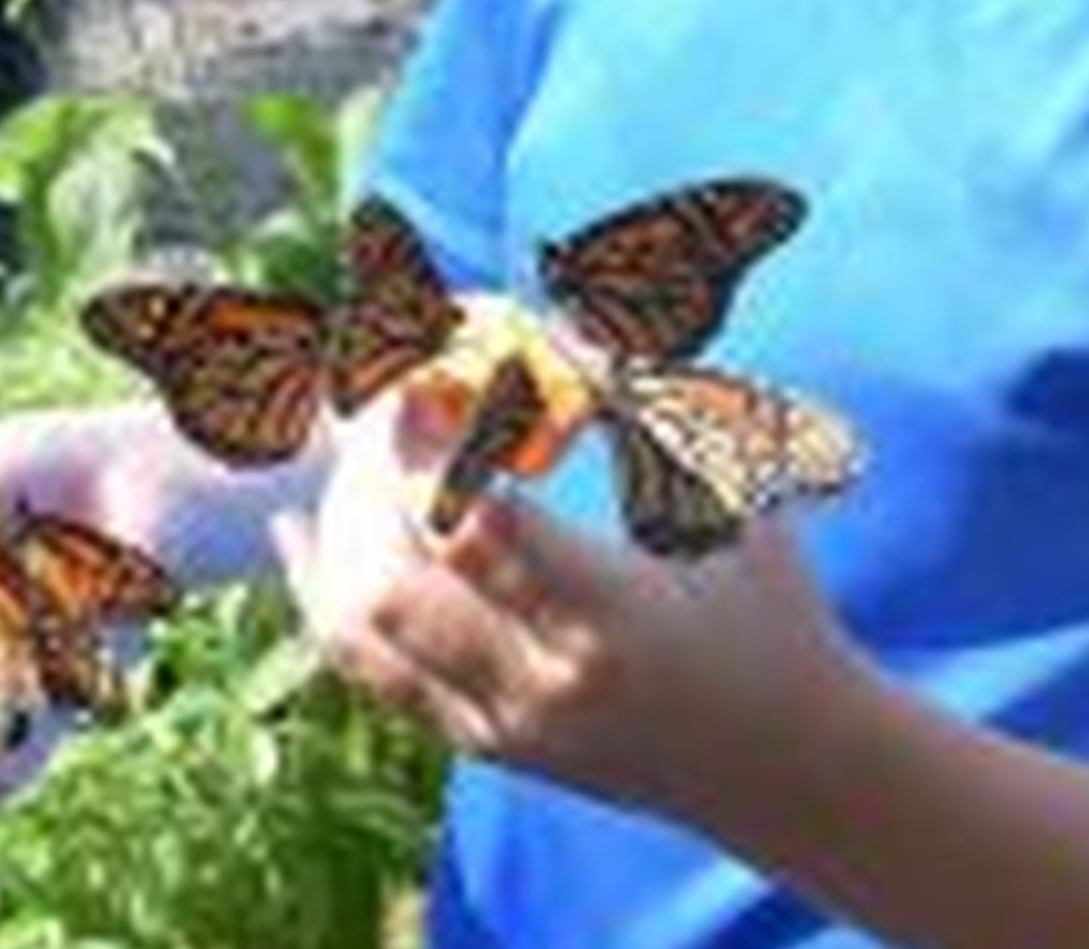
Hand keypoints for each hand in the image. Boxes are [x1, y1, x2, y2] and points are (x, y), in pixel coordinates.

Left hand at [273, 389, 873, 824]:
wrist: (787, 772)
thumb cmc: (771, 613)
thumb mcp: (733, 500)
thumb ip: (651, 407)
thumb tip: (563, 317)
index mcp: (605, 617)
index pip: (469, 526)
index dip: (424, 441)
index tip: (421, 373)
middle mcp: (534, 682)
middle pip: (388, 578)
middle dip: (368, 473)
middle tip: (384, 399)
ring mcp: (495, 723)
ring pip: (356, 627)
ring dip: (338, 524)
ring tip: (357, 446)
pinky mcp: (476, 742)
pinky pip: (367, 666)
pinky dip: (323, 590)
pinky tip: (301, 526)